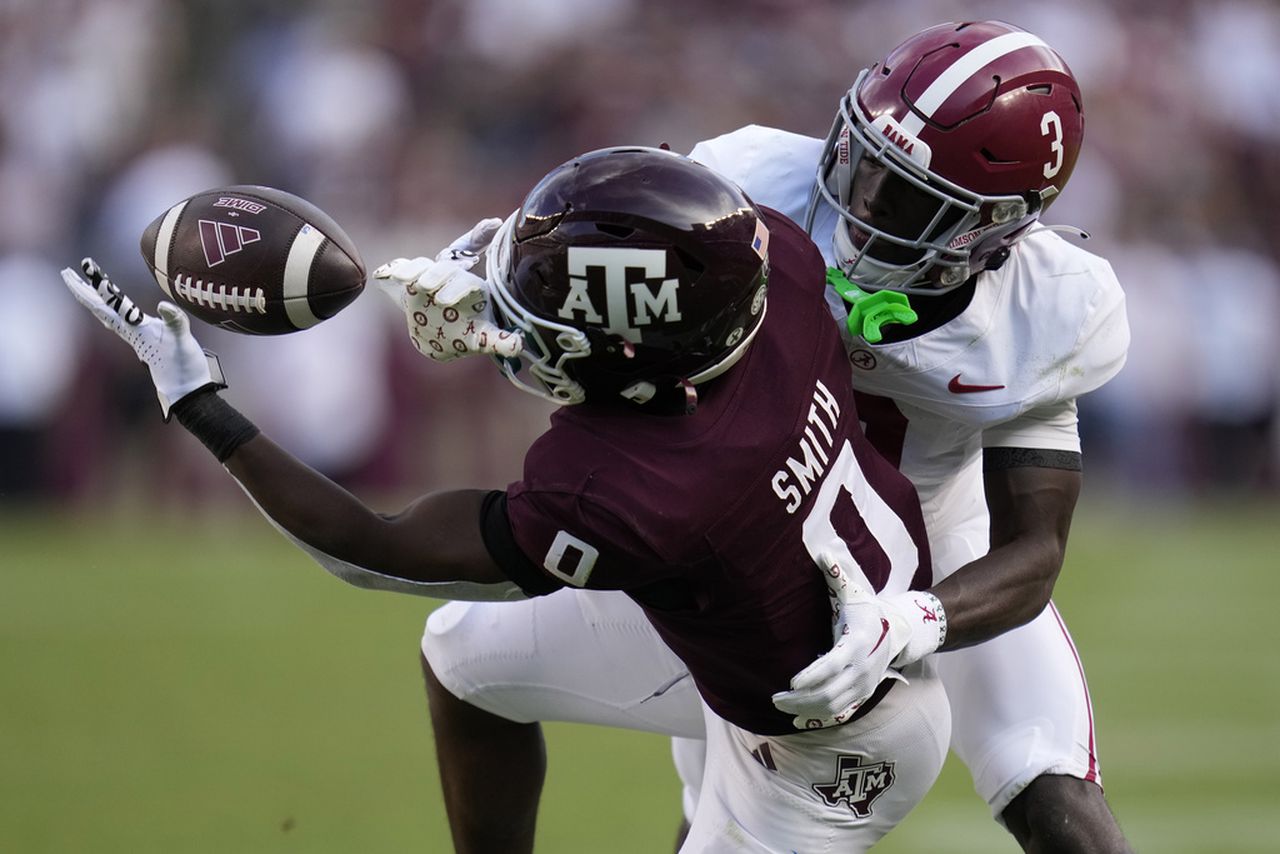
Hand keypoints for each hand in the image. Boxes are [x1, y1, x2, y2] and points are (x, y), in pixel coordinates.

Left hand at [61, 257, 224, 418]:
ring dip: (93, 299)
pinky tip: (110, 308)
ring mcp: (135, 336)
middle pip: (98, 308)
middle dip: (82, 289)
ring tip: (83, 285)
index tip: (78, 269)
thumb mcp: (182, 340)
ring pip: (106, 314)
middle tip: (66, 273)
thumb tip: (163, 306)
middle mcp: (130, 331)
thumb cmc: (183, 366)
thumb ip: (174, 321)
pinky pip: (118, 320)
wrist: (185, 390)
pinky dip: (109, 310)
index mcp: (134, 328)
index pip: (105, 304)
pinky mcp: (143, 340)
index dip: (90, 287)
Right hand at [373, 218, 522, 362]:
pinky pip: (402, 269)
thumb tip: (520, 347)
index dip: (456, 288)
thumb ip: (501, 341)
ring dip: (411, 269)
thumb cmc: (468, 330)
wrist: (444, 329)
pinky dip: (392, 270)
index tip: (444, 301)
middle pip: (444, 269)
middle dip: (435, 275)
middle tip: (426, 287)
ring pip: (422, 265)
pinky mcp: (410, 282)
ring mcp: (429, 278)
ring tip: (401, 277)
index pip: (466, 282)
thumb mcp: (484, 336)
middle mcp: (451, 278)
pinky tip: (381, 274)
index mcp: (471, 289)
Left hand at [772, 554, 946, 728]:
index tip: (791, 682)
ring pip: (833, 706)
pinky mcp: (863, 694)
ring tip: (782, 706)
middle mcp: (862, 669)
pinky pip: (840, 712)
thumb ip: (836, 575)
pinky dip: (820, 718)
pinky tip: (798, 718)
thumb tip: (822, 550)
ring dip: (806, 710)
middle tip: (775, 699)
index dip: (811, 676)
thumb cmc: (867, 609)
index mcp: (856, 644)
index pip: (832, 665)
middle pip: (829, 692)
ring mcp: (864, 685)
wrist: (898, 631)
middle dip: (800, 699)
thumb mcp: (853, 592)